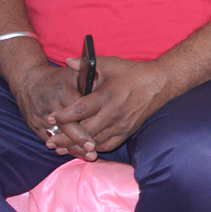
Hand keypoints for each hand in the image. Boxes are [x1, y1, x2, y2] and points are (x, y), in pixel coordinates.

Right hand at [10, 62, 92, 159]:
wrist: (28, 81)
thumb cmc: (59, 78)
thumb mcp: (75, 74)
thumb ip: (91, 82)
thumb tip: (108, 92)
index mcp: (63, 91)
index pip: (75, 112)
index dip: (85, 126)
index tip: (95, 139)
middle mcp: (50, 106)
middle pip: (65, 128)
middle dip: (78, 142)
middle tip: (92, 152)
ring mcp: (40, 117)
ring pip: (57, 137)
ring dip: (71, 148)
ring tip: (87, 156)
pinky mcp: (34, 125)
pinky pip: (48, 138)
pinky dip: (61, 146)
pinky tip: (74, 153)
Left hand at [46, 56, 174, 157]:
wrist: (161, 83)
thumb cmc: (134, 73)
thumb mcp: (111, 64)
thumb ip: (86, 64)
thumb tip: (66, 62)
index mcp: (107, 96)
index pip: (80, 110)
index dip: (64, 116)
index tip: (50, 118)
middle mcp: (113, 113)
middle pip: (85, 131)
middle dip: (65, 138)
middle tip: (49, 140)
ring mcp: (121, 125)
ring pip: (95, 141)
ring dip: (77, 147)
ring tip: (60, 149)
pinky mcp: (127, 131)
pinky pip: (107, 145)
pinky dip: (94, 148)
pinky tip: (83, 148)